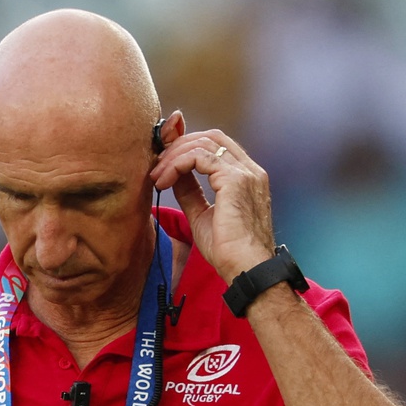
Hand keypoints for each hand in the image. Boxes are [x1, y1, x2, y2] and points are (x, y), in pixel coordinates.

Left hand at [149, 113, 276, 280]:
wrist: (245, 269)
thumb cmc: (228, 251)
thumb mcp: (201, 215)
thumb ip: (190, 192)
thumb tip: (174, 175)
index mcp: (246, 176)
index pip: (217, 145)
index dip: (188, 146)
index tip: (163, 161)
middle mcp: (249, 169)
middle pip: (210, 137)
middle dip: (179, 145)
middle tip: (156, 164)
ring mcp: (244, 172)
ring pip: (203, 144)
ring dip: (174, 156)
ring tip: (157, 176)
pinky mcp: (235, 180)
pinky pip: (199, 158)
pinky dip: (177, 164)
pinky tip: (164, 181)